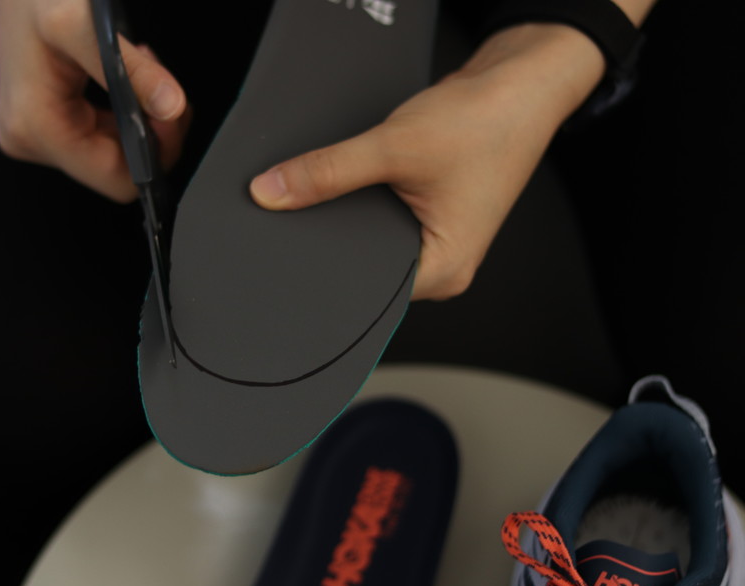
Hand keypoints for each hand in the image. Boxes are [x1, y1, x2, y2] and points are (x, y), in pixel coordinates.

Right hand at [0, 0, 190, 201]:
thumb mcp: (86, 22)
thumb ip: (133, 69)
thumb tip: (171, 108)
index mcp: (36, 127)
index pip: (117, 180)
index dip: (156, 153)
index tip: (173, 112)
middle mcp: (30, 140)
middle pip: (117, 169)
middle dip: (150, 131)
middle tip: (157, 82)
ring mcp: (35, 135)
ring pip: (113, 153)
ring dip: (138, 118)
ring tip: (137, 71)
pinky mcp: (44, 124)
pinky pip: (100, 136)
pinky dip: (123, 111)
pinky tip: (123, 80)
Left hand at [249, 24, 606, 300]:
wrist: (519, 86)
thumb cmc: (485, 123)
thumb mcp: (395, 146)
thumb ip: (329, 172)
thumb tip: (272, 193)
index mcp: (445, 271)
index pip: (366, 293)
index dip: (323, 270)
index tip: (285, 252)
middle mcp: (443, 268)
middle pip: (366, 270)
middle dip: (331, 244)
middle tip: (294, 217)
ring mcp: (436, 244)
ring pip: (371, 245)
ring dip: (347, 222)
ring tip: (329, 196)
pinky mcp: (428, 220)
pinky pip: (381, 225)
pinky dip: (360, 207)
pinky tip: (348, 187)